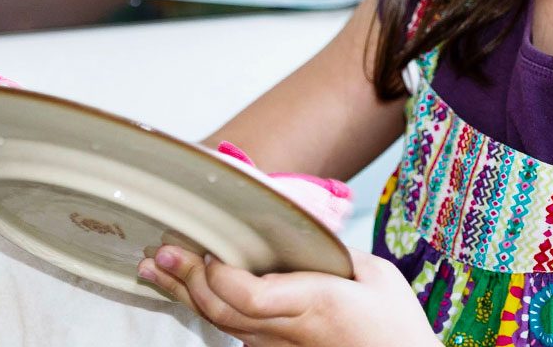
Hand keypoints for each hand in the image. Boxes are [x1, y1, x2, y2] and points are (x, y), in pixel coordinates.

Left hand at [137, 245, 438, 346]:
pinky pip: (232, 331)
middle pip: (223, 312)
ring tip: (156, 269)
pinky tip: (186, 291)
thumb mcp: (378, 274)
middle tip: (161, 252)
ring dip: (186, 296)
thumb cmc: (395, 325)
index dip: (219, 276)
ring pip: (220, 325)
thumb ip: (334, 249)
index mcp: (316, 304)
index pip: (249, 297)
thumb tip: (297, 221)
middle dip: (187, 281)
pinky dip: (204, 307)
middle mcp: (289, 331)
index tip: (208, 248)